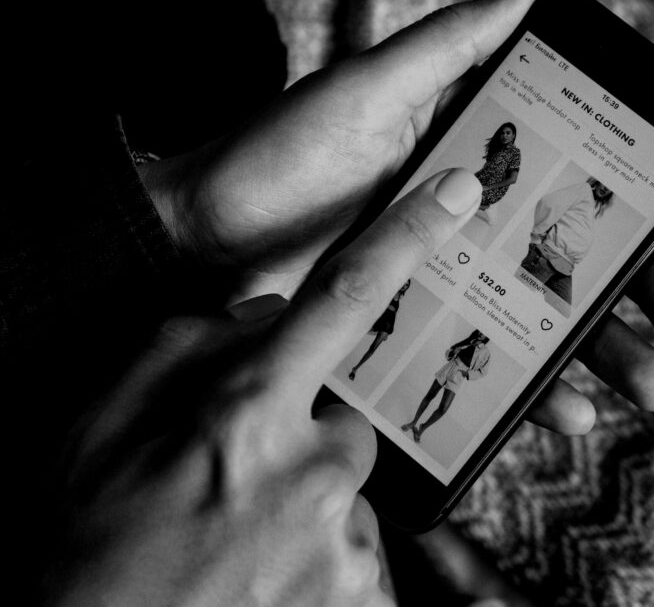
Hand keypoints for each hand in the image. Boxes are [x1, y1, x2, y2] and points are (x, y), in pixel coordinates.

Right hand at [46, 170, 481, 605]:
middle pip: (351, 425)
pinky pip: (357, 553)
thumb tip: (270, 314)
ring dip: (310, 508)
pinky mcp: (364, 600)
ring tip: (240, 543)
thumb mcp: (108, 422)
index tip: (457, 195)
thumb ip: (193, 349)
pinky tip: (264, 577)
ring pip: (350, 495)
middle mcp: (312, 475)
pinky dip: (319, 562)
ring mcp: (343, 547)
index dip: (408, 238)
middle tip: (248, 481)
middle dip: (312, 442)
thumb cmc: (89, 542)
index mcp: (248, 413)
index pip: (345, 300)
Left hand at [142, 0, 653, 433]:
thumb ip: (453, 46)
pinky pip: (501, 373)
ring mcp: (461, 288)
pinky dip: (543, 393)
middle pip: (596, 262)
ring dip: (618, 355)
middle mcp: (486, 226)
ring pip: (561, 326)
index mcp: (487, 161)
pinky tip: (576, 409)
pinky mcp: (428, 342)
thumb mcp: (368, 90)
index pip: (599, 186)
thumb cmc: (277, 155)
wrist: (196, 243)